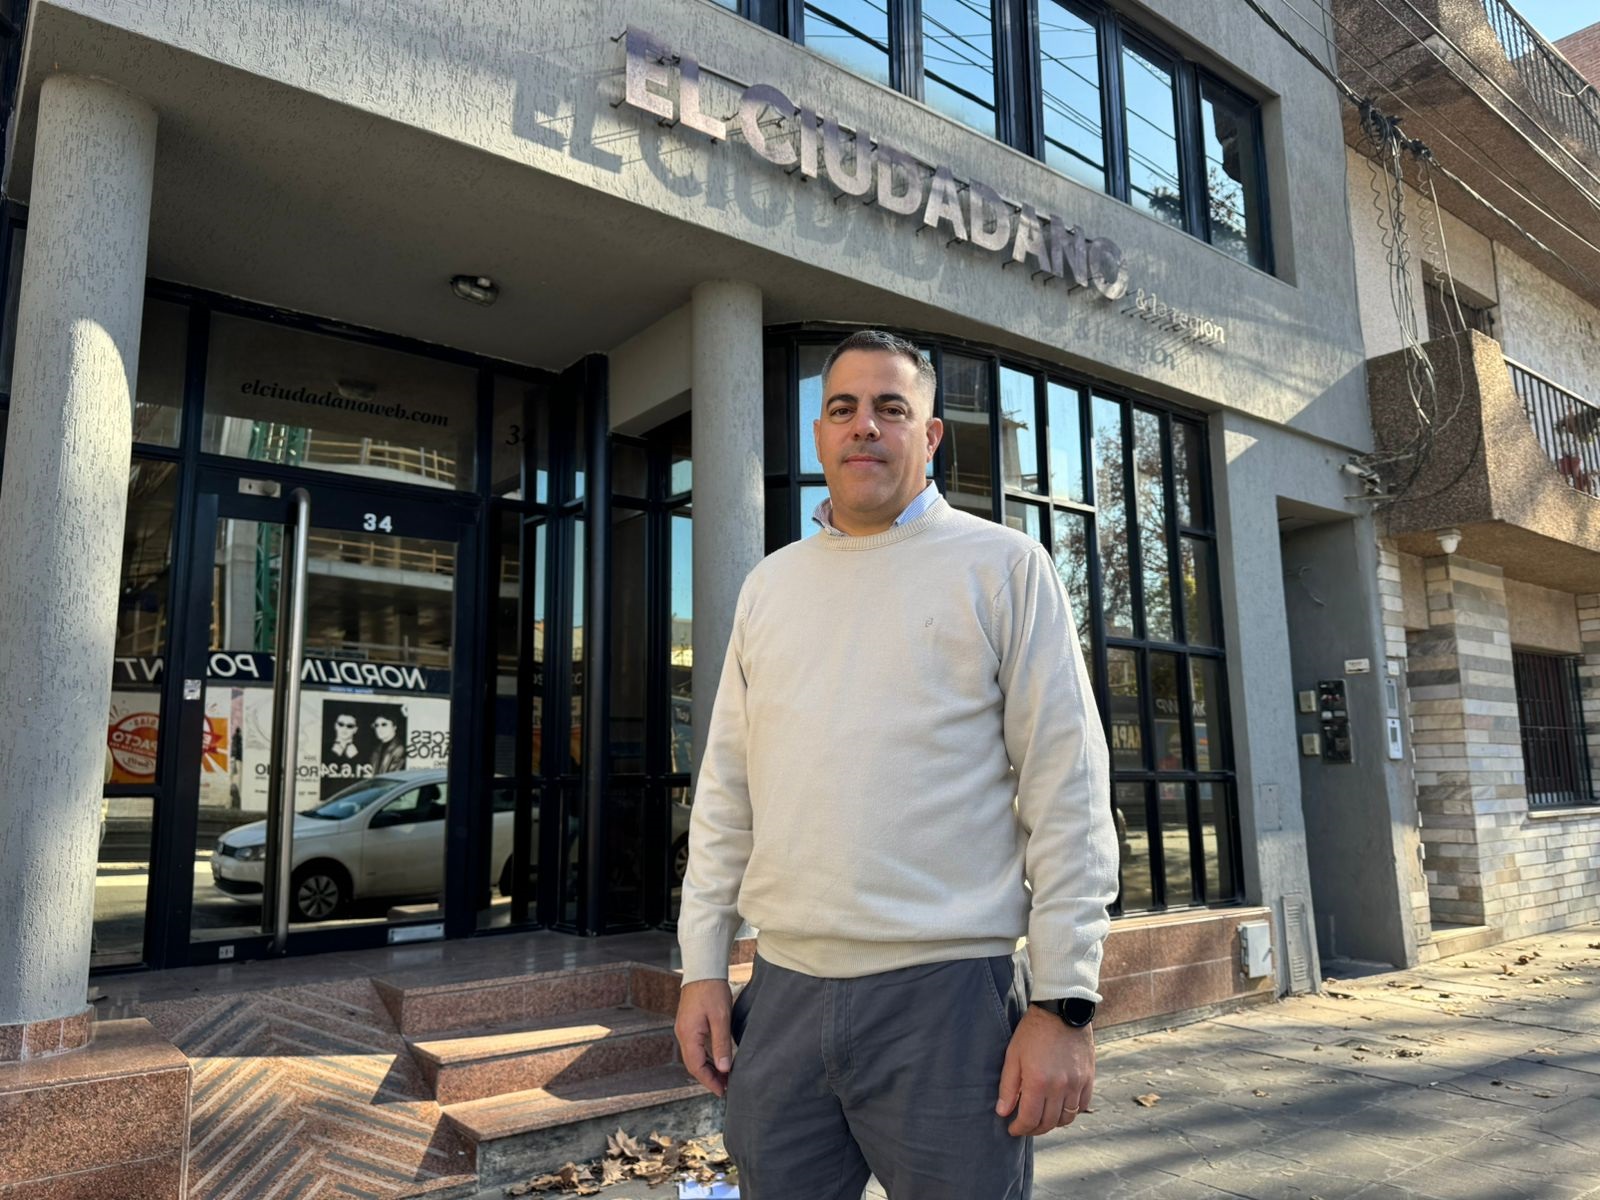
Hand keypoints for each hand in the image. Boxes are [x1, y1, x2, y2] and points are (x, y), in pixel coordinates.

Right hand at [675, 978, 733, 1096]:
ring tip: (724, 1077)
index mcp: (688, 1034)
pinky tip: (717, 1060)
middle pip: (694, 1064)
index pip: (696, 1067)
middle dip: (709, 1078)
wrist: (703, 969)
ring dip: (708, 1068)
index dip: (709, 1081)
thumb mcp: (721, 1018)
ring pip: (694, 1057)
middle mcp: (682, 1034)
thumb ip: (721, 1044)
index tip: (723, 1091)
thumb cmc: (712, 990)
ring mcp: (684, 1029)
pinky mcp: (689, 1024)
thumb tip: (724, 1069)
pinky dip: (706, 1057)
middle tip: (726, 1088)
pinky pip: (695, 1047)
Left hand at [995, 1006, 1094, 1135]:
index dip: (1019, 1128)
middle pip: (1048, 1123)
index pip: (1029, 1119)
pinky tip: (1059, 1107)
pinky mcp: (1088, 1078)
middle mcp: (1060, 1087)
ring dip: (1052, 1123)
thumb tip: (1002, 1111)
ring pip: (1067, 1118)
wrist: (1062, 1010)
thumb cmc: (1033, 1031)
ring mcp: (1077, 1084)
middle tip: (1025, 1126)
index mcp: (1038, 1082)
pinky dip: (1071, 1112)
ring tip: (1041, 1118)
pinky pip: (1082, 1106)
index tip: (1012, 1128)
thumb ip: (1008, 1086)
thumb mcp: (1013, 1055)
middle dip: (1034, 1129)